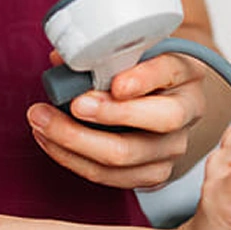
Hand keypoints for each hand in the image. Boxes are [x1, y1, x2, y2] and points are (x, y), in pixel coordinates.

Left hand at [25, 49, 213, 189]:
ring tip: (42, 123)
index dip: (144, 79)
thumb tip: (60, 60)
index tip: (116, 84)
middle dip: (110, 115)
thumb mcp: (129, 52)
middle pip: (160, 120)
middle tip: (73, 105)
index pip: (171, 71)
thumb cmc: (138, 71)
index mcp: (185, 72)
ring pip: (129, 156)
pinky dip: (75, 160)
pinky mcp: (153, 174)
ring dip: (78, 142)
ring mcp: (173, 147)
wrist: (160, 103)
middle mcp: (187, 111)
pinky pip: (112, 177)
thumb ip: (100, 54)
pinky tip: (50, 141)